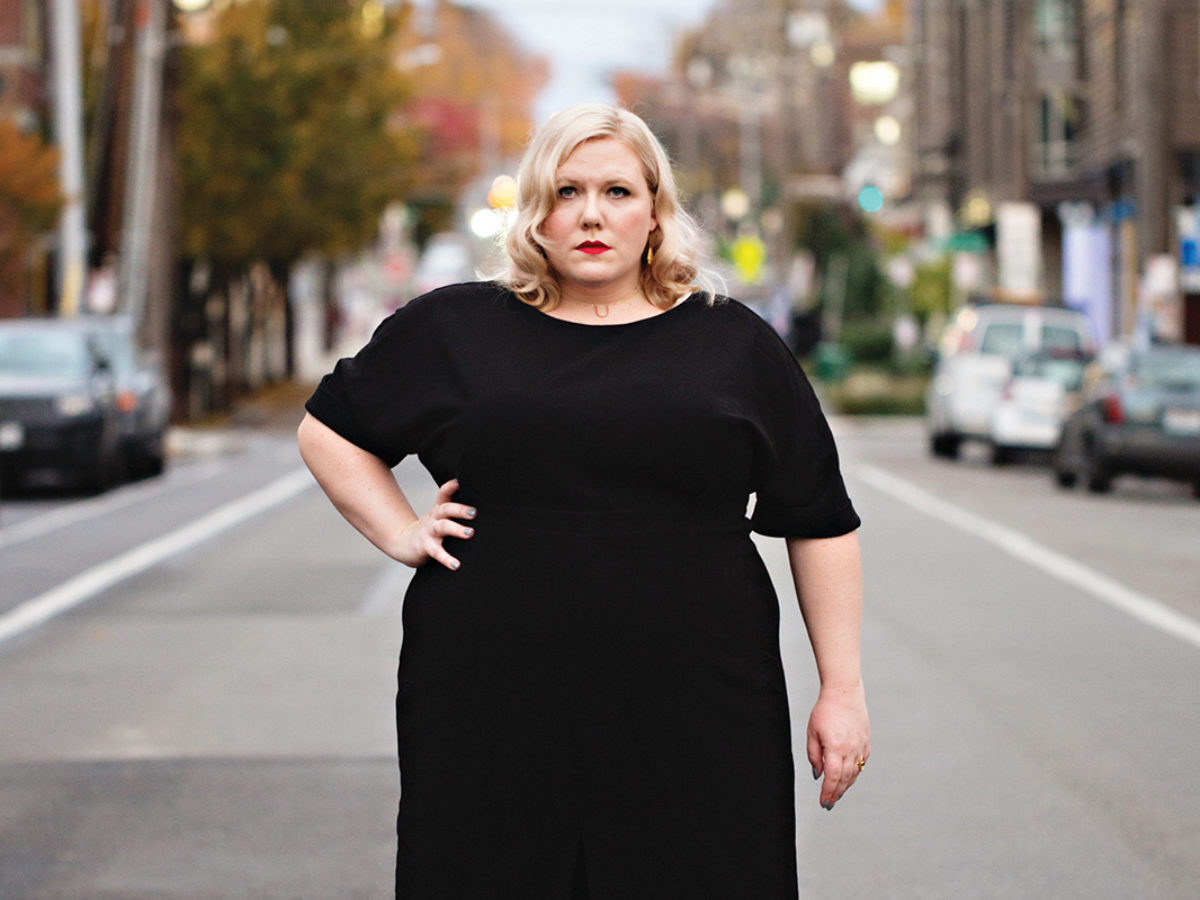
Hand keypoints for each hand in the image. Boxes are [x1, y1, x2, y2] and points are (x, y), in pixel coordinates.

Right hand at [391, 479, 476, 569]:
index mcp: (439, 509)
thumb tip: (475, 502)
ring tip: (470, 533)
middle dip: (460, 509)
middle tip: (474, 512)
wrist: (405, 544)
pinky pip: (437, 552)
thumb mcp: (439, 515)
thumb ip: (454, 508)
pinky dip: (447, 559)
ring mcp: (429, 532)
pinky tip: (456, 565)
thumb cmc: (430, 529)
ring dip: (457, 529)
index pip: (444, 494)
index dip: (450, 487)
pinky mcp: (426, 547)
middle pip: (446, 509)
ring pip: (443, 527)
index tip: (459, 481)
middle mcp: (434, 518)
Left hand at [806, 682, 869, 810]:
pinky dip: (855, 773)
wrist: (844, 692)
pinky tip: (848, 778)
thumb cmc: (825, 710)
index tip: (823, 802)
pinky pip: (861, 763)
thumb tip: (818, 774)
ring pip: (855, 773)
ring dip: (846, 786)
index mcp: (836, 748)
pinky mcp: (866, 741)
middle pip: (845, 779)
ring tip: (837, 794)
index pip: (833, 778)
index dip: (828, 792)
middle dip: (836, 794)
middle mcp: (851, 750)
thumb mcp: (812, 732)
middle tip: (829, 804)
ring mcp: (861, 746)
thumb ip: (814, 755)